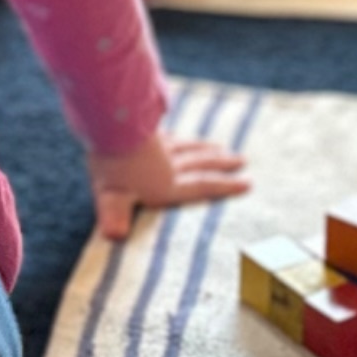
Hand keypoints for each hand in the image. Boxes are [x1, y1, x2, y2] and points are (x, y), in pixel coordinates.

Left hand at [88, 131, 250, 240]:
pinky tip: (179, 136)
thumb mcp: (112, 196)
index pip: (201, 187)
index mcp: (166, 185)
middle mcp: (168, 164)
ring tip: (220, 147)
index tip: (248, 183)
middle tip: (242, 160)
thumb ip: (115, 216)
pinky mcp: (147, 129)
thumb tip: (113, 236)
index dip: (225, 187)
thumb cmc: (111, 164)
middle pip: (200, 163)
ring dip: (206, 148)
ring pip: (189, 147)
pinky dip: (179, 137)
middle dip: (222, 163)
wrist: (108, 121)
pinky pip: (170, 135)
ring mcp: (159, 144)